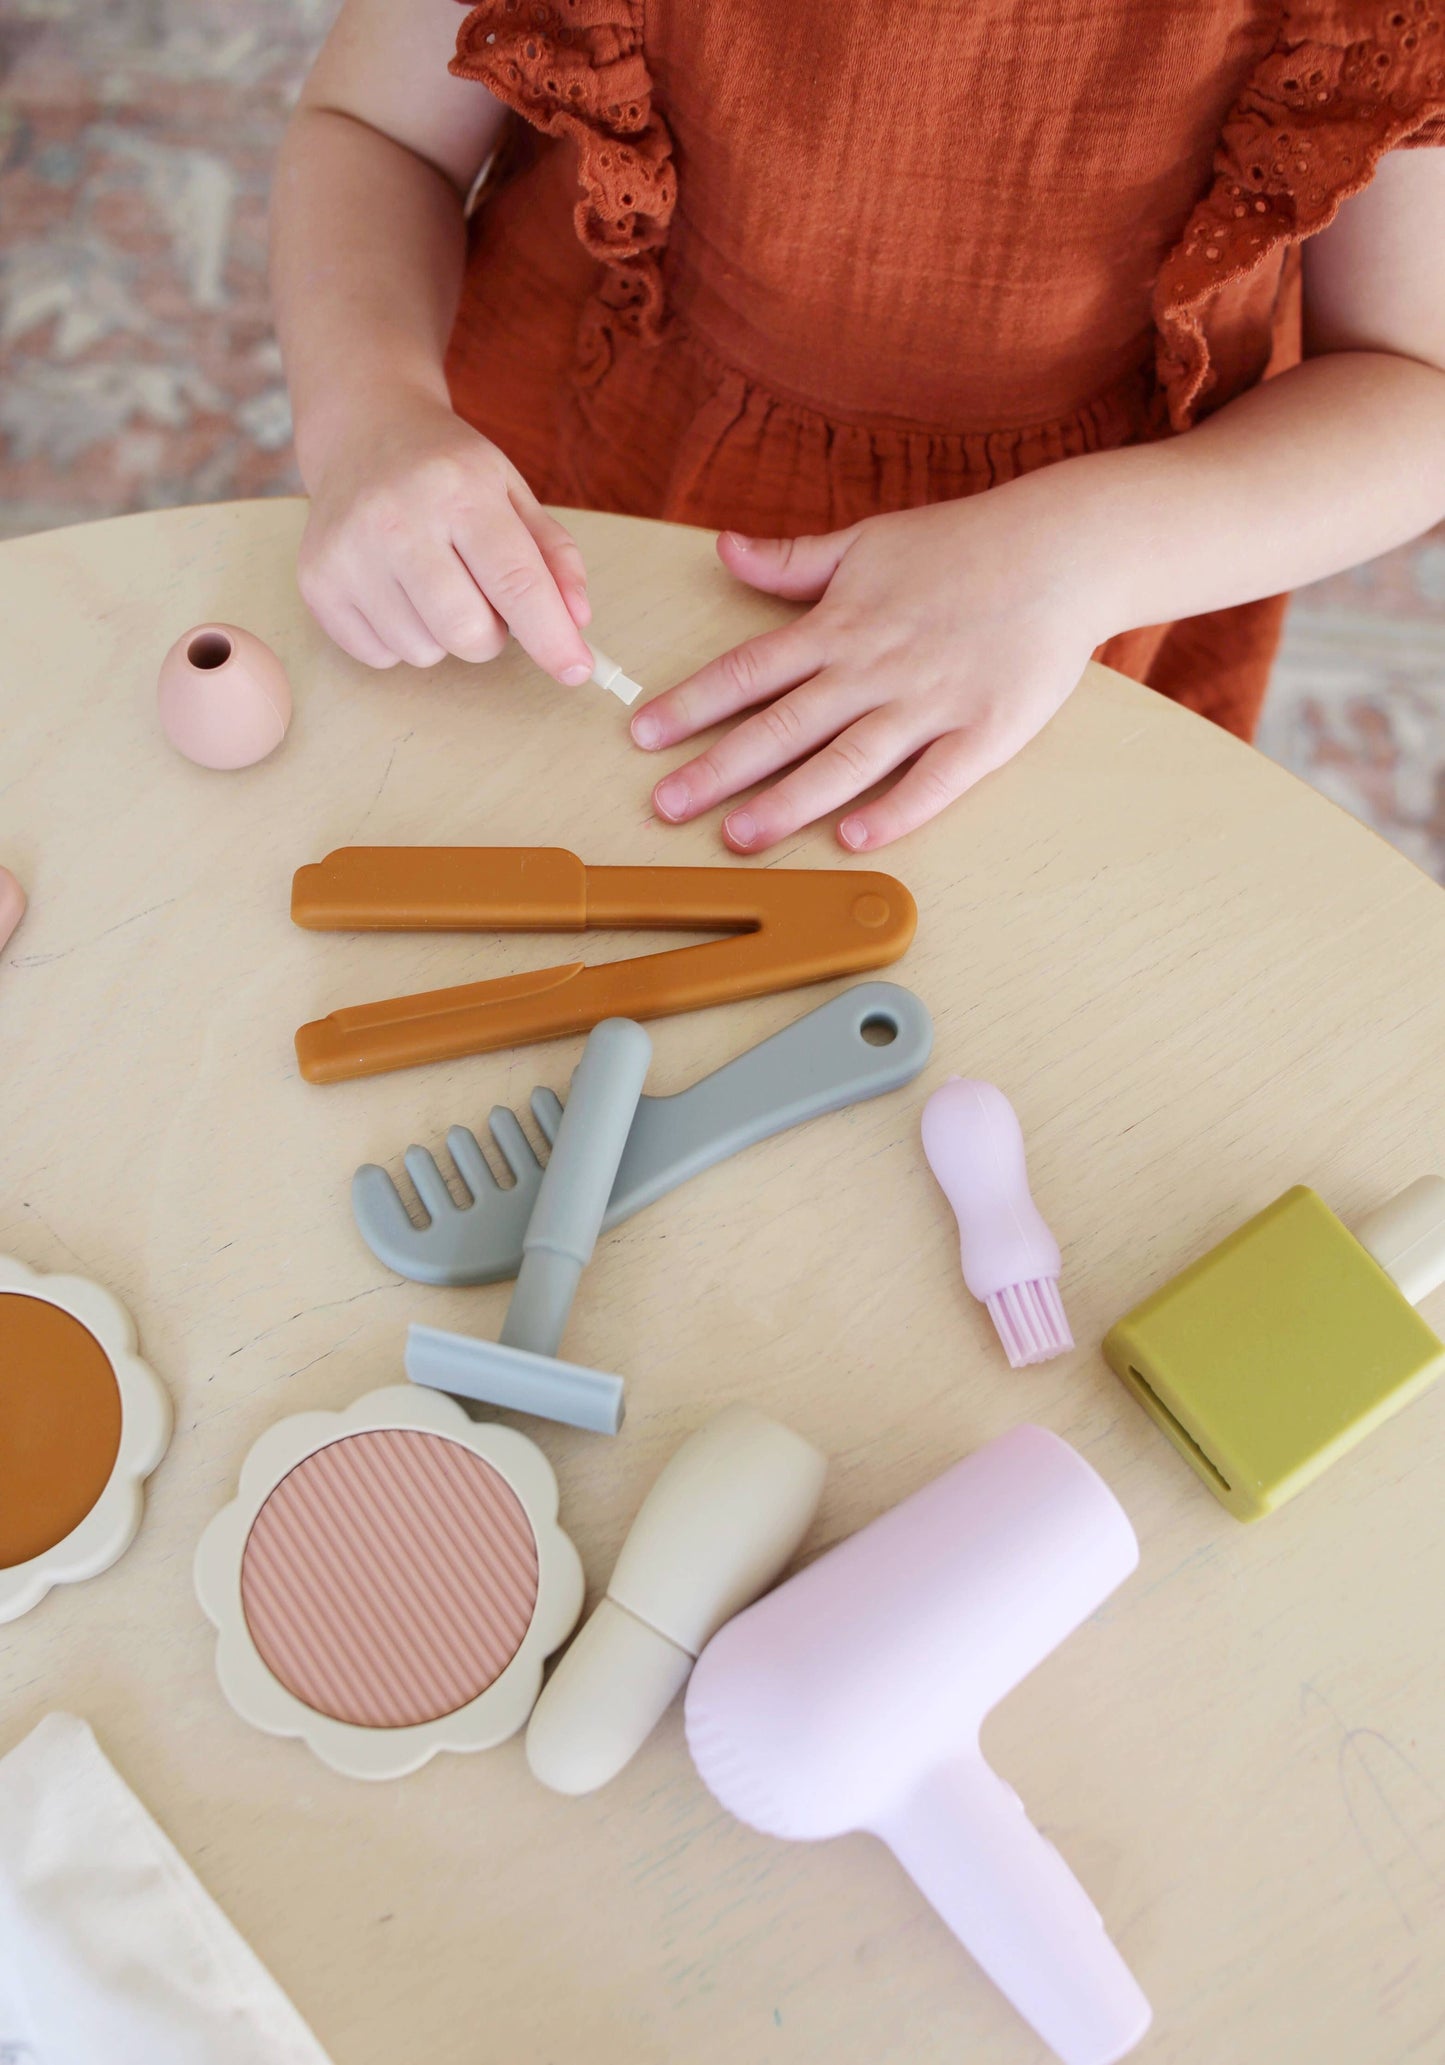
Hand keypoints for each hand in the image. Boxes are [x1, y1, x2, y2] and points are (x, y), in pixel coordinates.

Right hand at [296, 385, 593, 680]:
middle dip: (490, 635)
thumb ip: (553, 555)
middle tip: (482, 598)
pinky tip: (395, 590)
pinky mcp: (317, 581)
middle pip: (467, 633)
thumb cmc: (447, 470)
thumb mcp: (512, 492)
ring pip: (424, 652)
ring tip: (431, 582)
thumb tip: (575, 621)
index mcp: (459, 490)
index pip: (515, 582)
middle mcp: (397, 519)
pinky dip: (399, 638)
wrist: (363, 432)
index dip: (551, 637)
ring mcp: (349, 552)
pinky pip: (379, 656)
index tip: (575, 670)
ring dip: (442, 635)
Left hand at [629, 484, 1110, 850]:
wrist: (1064, 548)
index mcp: (839, 626)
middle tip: (666, 807)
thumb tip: (725, 551)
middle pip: (782, 725)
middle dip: (717, 768)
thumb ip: (793, 561)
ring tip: (738, 836)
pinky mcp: (984, 731)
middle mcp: (873, 668)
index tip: (643, 736)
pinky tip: (854, 840)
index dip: (692, 705)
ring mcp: (928, 703)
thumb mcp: (867, 540)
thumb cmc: (964, 545)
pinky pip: (934, 779)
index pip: (749, 672)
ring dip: (789, 802)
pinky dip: (895, 810)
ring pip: (846, 761)